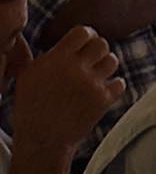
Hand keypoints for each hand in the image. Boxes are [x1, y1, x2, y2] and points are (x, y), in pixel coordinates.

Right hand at [12, 26, 124, 160]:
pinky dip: (113, 86)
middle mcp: (76, 69)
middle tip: (92, 59)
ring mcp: (91, 84)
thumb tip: (17, 37)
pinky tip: (102, 90)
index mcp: (56, 60)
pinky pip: (119, 82)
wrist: (42, 141)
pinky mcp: (103, 100)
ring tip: (96, 75)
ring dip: (106, 66)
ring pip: (113, 60)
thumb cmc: (31, 109)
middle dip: (98, 50)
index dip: (87, 35)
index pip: (82, 32)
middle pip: (102, 44)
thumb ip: (26, 55)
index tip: (85, 43)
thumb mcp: (24, 78)